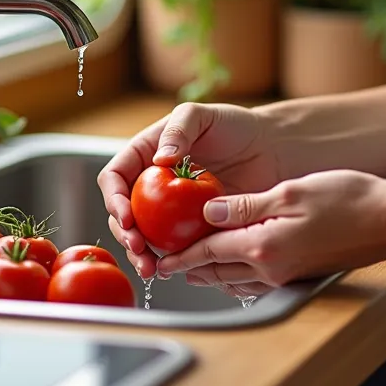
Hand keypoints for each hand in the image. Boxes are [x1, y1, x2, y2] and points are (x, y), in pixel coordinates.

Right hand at [98, 102, 281, 278]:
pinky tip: (174, 269)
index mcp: (145, 155)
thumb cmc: (236, 126)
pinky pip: (175, 248)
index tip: (127, 217)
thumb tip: (158, 160)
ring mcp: (171, 210)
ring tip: (151, 269)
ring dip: (141, 256)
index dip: (114, 199)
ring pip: (144, 236)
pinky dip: (171, 261)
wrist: (272, 150)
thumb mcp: (202, 115)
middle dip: (124, 235)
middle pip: (123, 214)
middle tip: (138, 249)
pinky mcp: (192, 229)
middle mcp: (151, 185)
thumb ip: (178, 129)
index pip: (115, 178)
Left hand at [157, 170, 385, 289]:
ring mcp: (286, 274)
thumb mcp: (290, 192)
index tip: (158, 258)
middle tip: (164, 262)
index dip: (180, 254)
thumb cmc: (349, 201)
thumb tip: (209, 210)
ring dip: (210, 273)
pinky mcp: (298, 273)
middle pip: (217, 271)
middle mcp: (271, 268)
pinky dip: (235, 276)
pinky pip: (256, 280)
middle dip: (188, 268)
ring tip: (190, 265)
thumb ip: (245, 205)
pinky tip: (232, 267)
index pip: (209, 252)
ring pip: (235, 279)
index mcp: (263, 246)